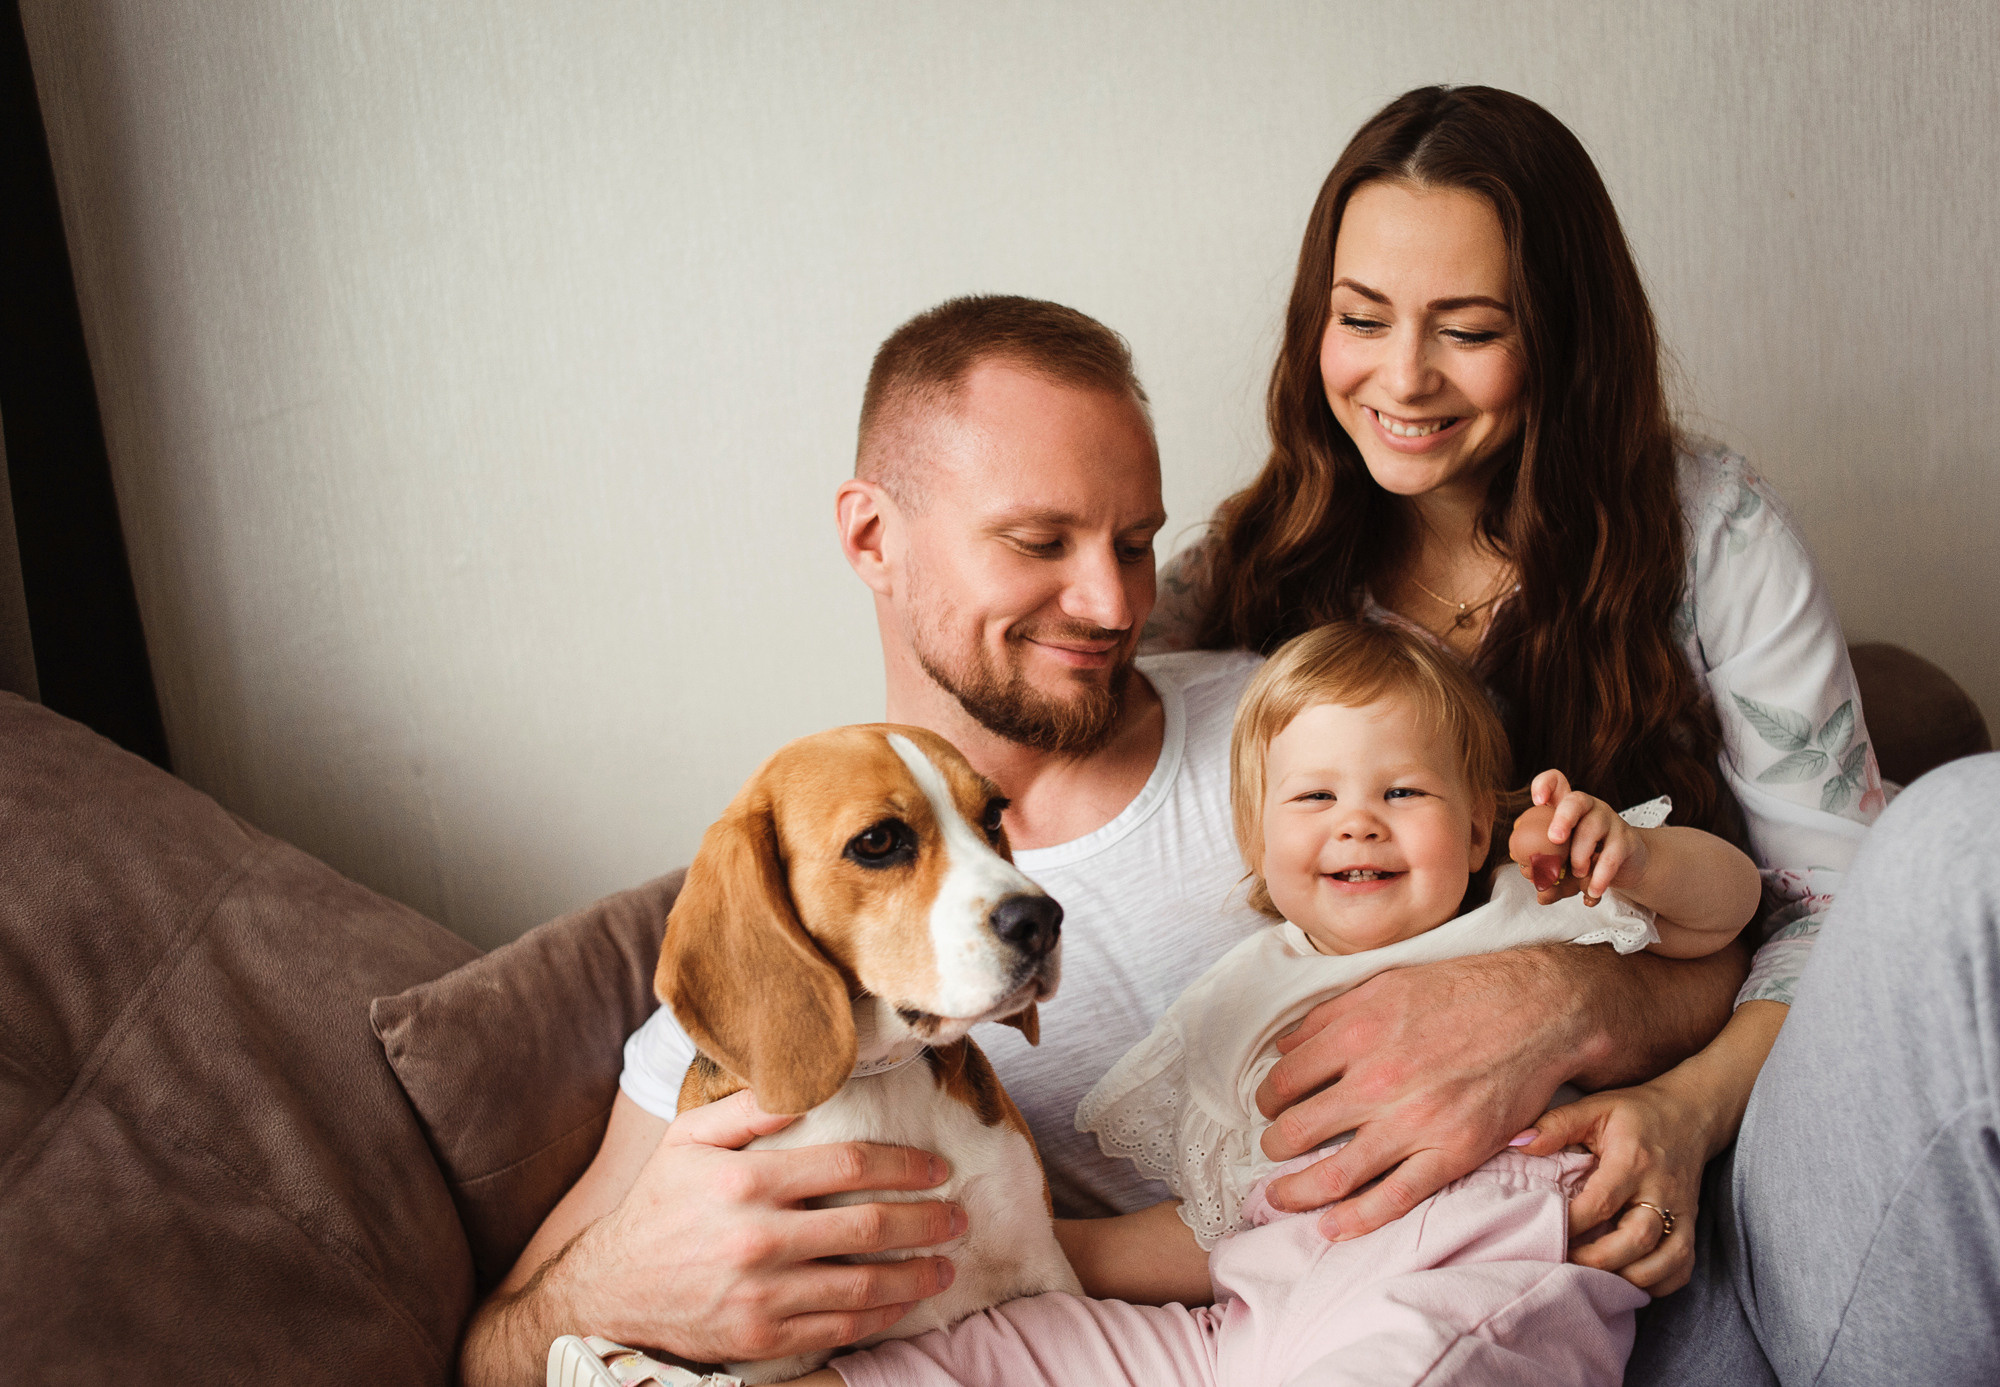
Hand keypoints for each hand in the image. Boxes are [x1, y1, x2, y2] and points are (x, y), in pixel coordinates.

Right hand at [564, 1091, 961, 1363]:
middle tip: (958, 1215)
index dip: (903, 1165)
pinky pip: (839, 1326)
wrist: (611, 1292)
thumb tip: (804, 1085)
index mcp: (747, 1182)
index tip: (936, 1167)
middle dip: (925, 1220)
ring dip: (916, 1273)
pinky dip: (882, 1314)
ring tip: (947, 1264)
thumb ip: (746, 1109)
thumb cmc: (659, 1207)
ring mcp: (763, 1293)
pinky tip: (905, 1300)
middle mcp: (759, 1238)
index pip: (848, 1165)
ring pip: (863, 1283)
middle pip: (868, 1226)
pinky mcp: (763, 1336)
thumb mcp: (688, 1142)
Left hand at [1253, 947, 1590, 1240]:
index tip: (1270, 1108)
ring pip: (1334, 1174)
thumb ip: (1328, 1015)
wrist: (1539, 1008)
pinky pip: (1393, 1199)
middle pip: (1296, 1130)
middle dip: (1274, 1145)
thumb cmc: (1460, 991)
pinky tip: (1329, 1228)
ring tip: (1280, 1195)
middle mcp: (1378, 1080)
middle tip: (1273, 1149)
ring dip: (1296, 1191)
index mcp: (1355, 1034)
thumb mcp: (1383, 984)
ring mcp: (1415, 1122)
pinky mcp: (1453, 1152)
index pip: (1283, 1081)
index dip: (1267, 1100)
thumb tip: (1283, 1046)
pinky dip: (1354, 1221)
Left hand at [1510, 770, 1649, 906]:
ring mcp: (1610, 821)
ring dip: (1580, 855)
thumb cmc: (1588, 860)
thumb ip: (1552, 879)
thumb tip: (1541, 896)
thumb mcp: (1566, 869)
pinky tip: (1593, 892)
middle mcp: (1589, 808)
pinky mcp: (1627, 840)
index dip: (1545, 785)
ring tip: (1577, 874)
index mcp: (1567, 808)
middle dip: (1562, 818)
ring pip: (1593, 828)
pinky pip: (1612, 856)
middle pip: (1576, 800)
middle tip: (1554, 839)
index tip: (1537, 802)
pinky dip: (1599, 877)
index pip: (1557, 782)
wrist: (1628, 867)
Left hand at [1517, 1080, 1719, 1295]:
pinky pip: (1682, 1268)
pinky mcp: (1691, 1225)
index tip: (1543, 1231)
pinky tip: (1627, 1278)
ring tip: (1594, 1275)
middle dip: (1598, 1260)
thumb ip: (1556, 1124)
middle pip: (1636, 1240)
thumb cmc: (1635, 1112)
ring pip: (1665, 1261)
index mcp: (1633, 1161)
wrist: (1692, 1113)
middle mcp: (1662, 1191)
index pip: (1601, 1202)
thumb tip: (1518, 1143)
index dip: (1571, 1224)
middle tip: (1564, 1262)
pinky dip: (1658, 1283)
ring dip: (1628, 1277)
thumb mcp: (1595, 1107)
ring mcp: (1681, 1212)